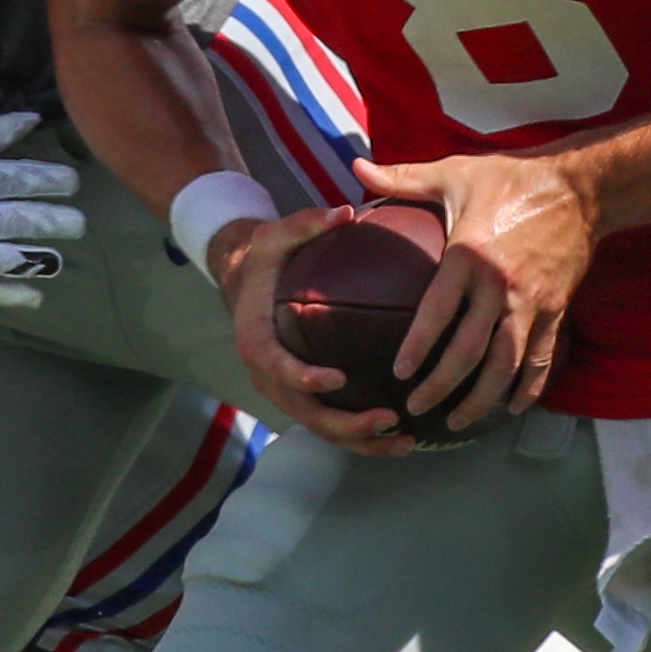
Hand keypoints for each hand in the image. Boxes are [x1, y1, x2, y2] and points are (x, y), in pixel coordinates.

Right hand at [0, 113, 88, 308]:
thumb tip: (29, 119)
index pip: (2, 179)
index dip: (41, 180)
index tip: (72, 182)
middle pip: (2, 220)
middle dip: (45, 222)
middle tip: (78, 223)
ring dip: (28, 261)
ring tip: (59, 259)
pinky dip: (1, 295)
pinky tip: (33, 297)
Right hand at [215, 204, 418, 455]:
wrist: (246, 278)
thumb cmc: (266, 256)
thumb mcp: (277, 233)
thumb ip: (306, 223)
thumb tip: (345, 211)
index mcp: (256, 340)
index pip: (277, 367)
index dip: (304, 378)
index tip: (338, 379)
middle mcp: (267, 374)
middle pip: (305, 411)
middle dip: (346, 423)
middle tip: (390, 417)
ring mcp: (285, 390)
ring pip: (320, 428)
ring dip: (361, 440)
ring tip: (404, 440)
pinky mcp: (303, 394)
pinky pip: (330, 423)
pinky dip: (361, 436)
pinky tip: (400, 437)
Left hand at [355, 149, 592, 435]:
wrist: (580, 186)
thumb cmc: (510, 178)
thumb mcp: (454, 173)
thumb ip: (403, 178)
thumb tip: (356, 166)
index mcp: (469, 255)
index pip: (437, 312)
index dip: (417, 346)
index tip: (399, 372)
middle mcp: (500, 285)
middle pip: (468, 351)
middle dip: (441, 387)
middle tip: (416, 406)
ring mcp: (531, 302)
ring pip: (505, 364)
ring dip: (481, 398)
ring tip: (457, 420)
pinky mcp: (556, 309)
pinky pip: (541, 358)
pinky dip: (527, 388)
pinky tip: (512, 408)